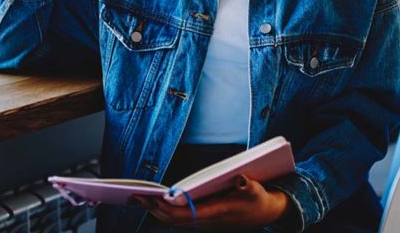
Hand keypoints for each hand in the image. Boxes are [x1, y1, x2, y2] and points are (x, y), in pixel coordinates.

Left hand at [134, 174, 293, 230]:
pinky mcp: (202, 218)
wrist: (265, 213)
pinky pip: (178, 218)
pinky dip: (164, 211)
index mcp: (215, 212)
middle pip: (172, 220)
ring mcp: (203, 221)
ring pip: (173, 220)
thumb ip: (248, 185)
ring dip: (155, 210)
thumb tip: (241, 178)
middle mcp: (205, 220)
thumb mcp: (257, 190)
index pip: (184, 215)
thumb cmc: (258, 199)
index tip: (151, 198)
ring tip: (138, 197)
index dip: (166, 208)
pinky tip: (155, 201)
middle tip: (134, 195)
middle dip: (153, 208)